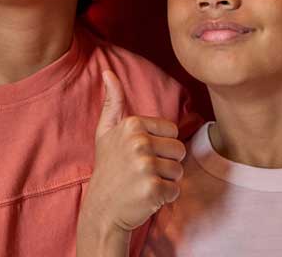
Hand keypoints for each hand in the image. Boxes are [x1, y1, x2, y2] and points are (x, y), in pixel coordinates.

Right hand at [77, 71, 186, 253]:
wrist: (102, 208)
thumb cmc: (108, 167)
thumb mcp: (106, 131)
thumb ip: (112, 101)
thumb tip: (108, 72)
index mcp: (132, 124)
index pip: (171, 130)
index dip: (161, 145)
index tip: (142, 154)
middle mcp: (138, 142)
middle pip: (179, 150)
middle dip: (167, 163)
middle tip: (145, 171)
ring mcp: (145, 166)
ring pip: (179, 171)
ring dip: (167, 180)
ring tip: (145, 183)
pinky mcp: (153, 189)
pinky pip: (176, 190)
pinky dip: (166, 197)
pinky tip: (148, 197)